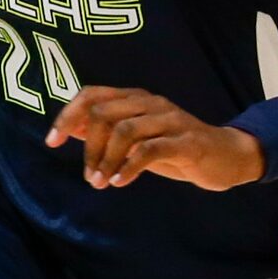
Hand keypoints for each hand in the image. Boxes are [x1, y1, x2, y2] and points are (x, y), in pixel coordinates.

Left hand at [48, 86, 264, 191]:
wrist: (226, 157)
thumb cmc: (177, 149)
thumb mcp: (138, 140)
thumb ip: (107, 132)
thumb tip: (70, 128)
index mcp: (135, 98)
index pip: (91, 95)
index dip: (67, 116)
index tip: (52, 142)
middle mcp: (150, 102)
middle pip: (103, 113)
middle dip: (88, 147)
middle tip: (89, 176)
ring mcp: (170, 119)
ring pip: (124, 131)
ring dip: (106, 160)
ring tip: (100, 183)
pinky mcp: (186, 140)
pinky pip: (150, 149)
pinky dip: (129, 167)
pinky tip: (119, 182)